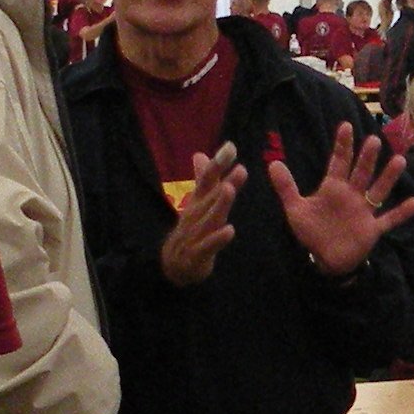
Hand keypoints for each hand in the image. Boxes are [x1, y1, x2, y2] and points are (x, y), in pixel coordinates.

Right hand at [156, 146, 240, 286]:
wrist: (173, 266)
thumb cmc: (191, 231)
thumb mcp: (198, 204)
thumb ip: (205, 180)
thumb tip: (200, 153)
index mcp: (197, 202)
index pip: (207, 179)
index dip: (218, 164)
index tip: (231, 147)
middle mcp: (195, 215)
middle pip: (210, 196)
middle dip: (224, 181)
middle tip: (240, 168)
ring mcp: (194, 234)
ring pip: (208, 218)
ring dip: (219, 204)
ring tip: (229, 189)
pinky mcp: (196, 254)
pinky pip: (207, 246)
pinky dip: (217, 239)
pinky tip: (229, 230)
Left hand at [267, 125, 413, 280]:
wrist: (324, 259)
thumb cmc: (312, 232)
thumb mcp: (295, 209)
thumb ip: (286, 187)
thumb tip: (272, 163)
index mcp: (333, 188)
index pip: (338, 162)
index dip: (342, 145)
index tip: (345, 126)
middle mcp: (351, 195)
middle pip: (361, 172)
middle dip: (366, 157)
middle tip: (373, 140)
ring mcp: (364, 211)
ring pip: (377, 190)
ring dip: (387, 177)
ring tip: (398, 160)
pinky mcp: (372, 229)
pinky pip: (389, 219)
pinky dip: (401, 213)